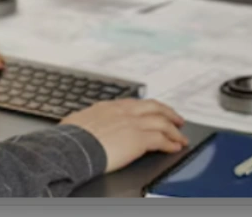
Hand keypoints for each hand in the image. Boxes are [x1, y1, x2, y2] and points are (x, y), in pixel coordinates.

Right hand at [61, 99, 188, 172]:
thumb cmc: (70, 138)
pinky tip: (175, 147)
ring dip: (174, 131)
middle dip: (168, 113)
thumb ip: (88, 120)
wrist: (72, 147)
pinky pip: (161, 140)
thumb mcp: (78, 121)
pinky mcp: (139, 140)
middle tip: (177, 120)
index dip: (149, 109)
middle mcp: (124, 112)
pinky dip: (171, 143)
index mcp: (110, 107)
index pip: (136, 104)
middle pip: (155, 107)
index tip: (155, 112)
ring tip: (181, 137)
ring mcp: (133, 124)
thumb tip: (82, 123)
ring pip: (162, 122)